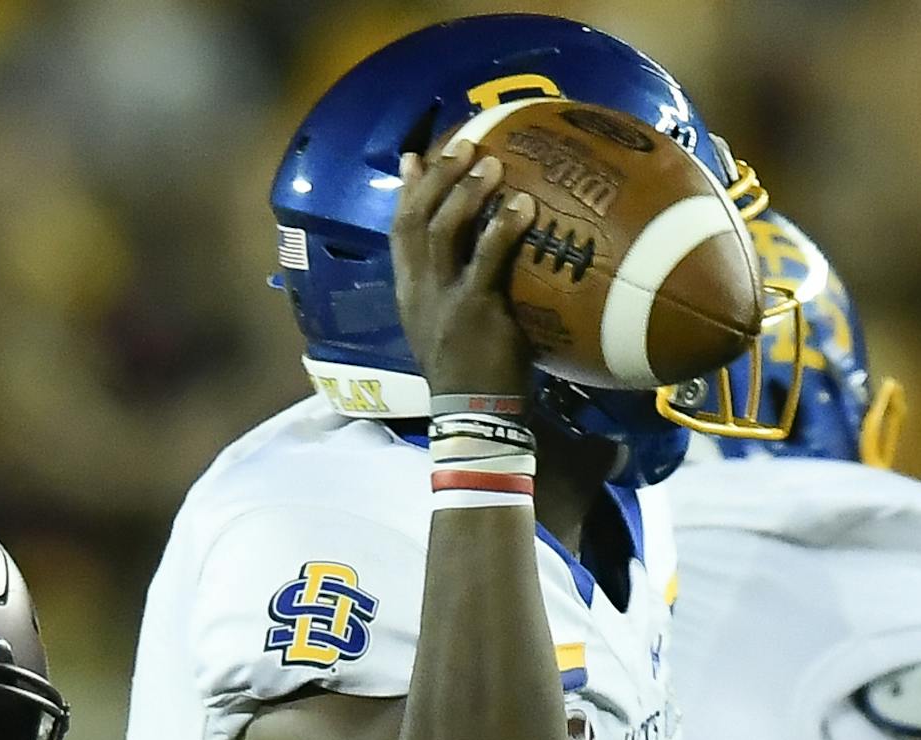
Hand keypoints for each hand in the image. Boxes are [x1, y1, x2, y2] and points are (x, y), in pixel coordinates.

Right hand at [390, 138, 537, 402]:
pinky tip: (522, 205)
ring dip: (466, 192)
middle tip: (465, 144)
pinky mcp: (473, 311)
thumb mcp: (448, 325)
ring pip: (442, 232)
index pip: (398, 233)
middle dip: (437, 178)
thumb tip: (481, 248)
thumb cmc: (472, 369)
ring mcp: (442, 300)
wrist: (472, 415)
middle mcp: (418, 292)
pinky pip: (485, 260)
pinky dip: (502, 228)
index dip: (406, 192)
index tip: (416, 156)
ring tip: (492, 161)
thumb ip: (454, 285)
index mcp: (409, 294)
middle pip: (415, 221)